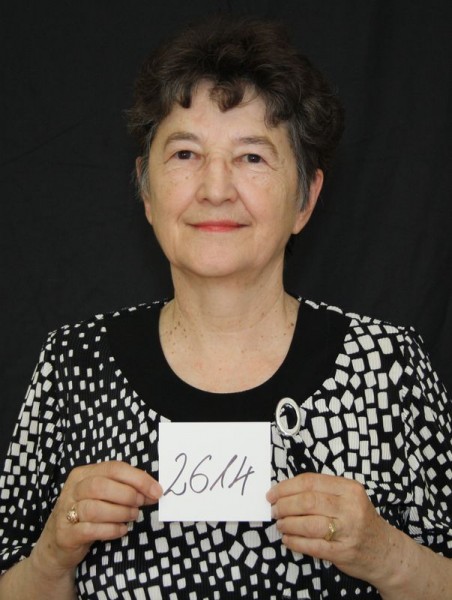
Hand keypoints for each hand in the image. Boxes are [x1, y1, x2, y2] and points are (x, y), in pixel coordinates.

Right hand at [31, 461, 162, 576]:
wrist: (59, 544)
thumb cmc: (87, 514)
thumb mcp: (103, 495)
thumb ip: (125, 489)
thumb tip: (154, 491)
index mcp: (84, 473)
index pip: (114, 468)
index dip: (138, 479)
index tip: (157, 491)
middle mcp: (73, 489)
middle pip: (102, 486)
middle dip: (128, 495)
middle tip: (140, 505)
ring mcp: (66, 511)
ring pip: (95, 508)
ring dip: (120, 513)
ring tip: (132, 517)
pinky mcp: (66, 534)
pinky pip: (90, 530)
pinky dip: (110, 530)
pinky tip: (121, 530)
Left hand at [266, 472, 395, 586]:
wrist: (386, 552)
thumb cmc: (359, 520)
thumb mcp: (348, 497)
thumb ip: (322, 491)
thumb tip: (285, 490)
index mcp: (350, 489)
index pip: (311, 482)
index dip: (286, 487)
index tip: (272, 493)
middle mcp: (351, 508)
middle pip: (308, 502)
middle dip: (284, 505)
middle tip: (274, 510)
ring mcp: (348, 531)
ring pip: (308, 524)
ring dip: (288, 524)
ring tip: (280, 524)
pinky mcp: (343, 552)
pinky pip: (313, 546)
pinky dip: (295, 542)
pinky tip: (288, 540)